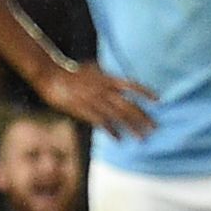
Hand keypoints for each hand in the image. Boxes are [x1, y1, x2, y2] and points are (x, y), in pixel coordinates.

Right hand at [34, 60, 156, 138]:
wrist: (51, 76)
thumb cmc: (71, 73)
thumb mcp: (92, 70)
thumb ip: (107, 76)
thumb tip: (118, 80)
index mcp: (107, 78)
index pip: (131, 85)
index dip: (145, 92)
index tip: (158, 101)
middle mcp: (104, 89)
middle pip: (128, 105)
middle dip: (143, 117)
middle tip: (155, 128)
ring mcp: (94, 100)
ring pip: (117, 116)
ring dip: (131, 128)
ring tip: (142, 138)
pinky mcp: (83, 109)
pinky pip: (101, 122)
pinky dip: (111, 131)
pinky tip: (119, 139)